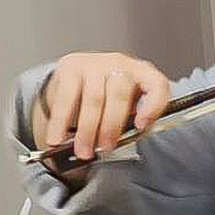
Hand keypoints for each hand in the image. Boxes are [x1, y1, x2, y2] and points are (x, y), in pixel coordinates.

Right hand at [35, 52, 171, 162]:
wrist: (80, 77)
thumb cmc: (110, 99)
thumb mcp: (127, 108)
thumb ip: (130, 124)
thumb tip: (117, 146)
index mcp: (143, 74)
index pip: (157, 85)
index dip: (153, 106)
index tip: (141, 126)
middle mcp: (120, 64)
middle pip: (119, 94)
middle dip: (111, 127)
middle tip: (104, 149)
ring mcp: (95, 63)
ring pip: (93, 99)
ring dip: (87, 130)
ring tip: (83, 151)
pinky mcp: (71, 67)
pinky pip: (65, 98)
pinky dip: (60, 122)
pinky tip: (57, 138)